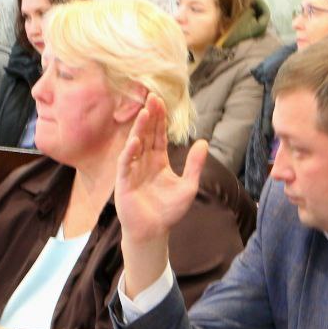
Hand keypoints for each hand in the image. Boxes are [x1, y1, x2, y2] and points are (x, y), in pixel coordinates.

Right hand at [115, 94, 205, 296]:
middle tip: (152, 97)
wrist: (154, 231)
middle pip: (146, 134)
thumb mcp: (188, 186)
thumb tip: (204, 142)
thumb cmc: (169, 211)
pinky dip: (129, 152)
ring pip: (135, 144)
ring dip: (139, 129)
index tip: (161, 101)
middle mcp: (144, 162)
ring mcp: (132, 170)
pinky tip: (135, 141)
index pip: (159, 135)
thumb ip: (195, 165)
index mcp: (159, 161)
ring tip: (145, 113)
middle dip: (149, 117)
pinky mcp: (124, 181)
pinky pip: (126, 163)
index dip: (160, 119)